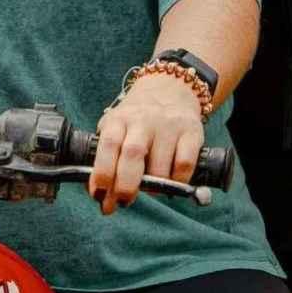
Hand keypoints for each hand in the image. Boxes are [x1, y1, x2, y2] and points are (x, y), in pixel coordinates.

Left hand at [87, 72, 203, 214]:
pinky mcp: (192, 130)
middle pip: (133, 153)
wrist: (168, 90)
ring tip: (151, 188)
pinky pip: (185, 165)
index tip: (99, 196)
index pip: (108, 145)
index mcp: (119, 119)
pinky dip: (177, 182)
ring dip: (154, 187)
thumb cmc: (135, 123)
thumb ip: (105, 161)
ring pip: (160, 166)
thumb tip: (103, 200)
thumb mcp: (114, 131)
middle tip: (124, 202)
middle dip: (126, 185)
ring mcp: (169, 124)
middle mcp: (144, 118)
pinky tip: (172, 181)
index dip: (102, 173)